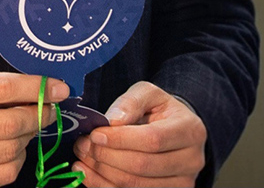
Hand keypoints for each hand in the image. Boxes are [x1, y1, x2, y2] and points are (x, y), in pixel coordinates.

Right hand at [0, 71, 67, 186]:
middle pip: (10, 124)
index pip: (1, 89)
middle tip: (47, 110)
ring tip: (25, 129)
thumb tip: (31, 91)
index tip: (57, 88)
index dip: (36, 89)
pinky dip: (15, 162)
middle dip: (39, 116)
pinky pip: (0, 176)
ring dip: (28, 140)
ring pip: (10, 153)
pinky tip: (11, 150)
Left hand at [71, 81, 205, 186]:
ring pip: (137, 184)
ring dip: (102, 172)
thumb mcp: (148, 94)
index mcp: (189, 130)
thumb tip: (112, 120)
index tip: (95, 134)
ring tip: (82, 157)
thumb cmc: (160, 110)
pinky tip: (87, 174)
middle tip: (82, 145)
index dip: (120, 139)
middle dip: (106, 156)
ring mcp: (182, 182)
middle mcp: (191, 160)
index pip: (153, 139)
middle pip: (143, 165)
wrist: (176, 129)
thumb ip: (130, 102)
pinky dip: (105, 186)